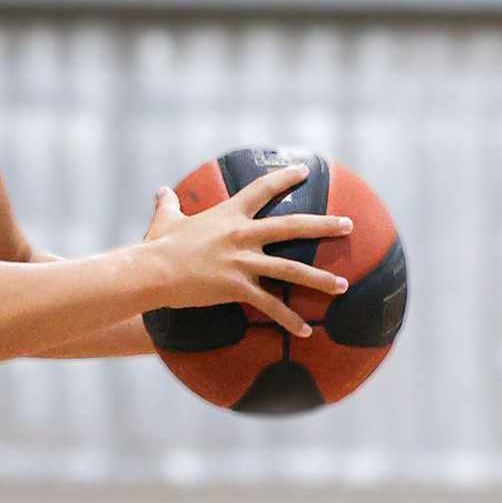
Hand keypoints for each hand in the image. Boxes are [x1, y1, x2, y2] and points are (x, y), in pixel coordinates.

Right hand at [142, 163, 352, 337]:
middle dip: (324, 225)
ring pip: (292, 268)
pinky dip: (288, 319)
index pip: (262, 189)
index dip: (285, 178)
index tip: (304, 171)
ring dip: (320, 277)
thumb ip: (168, 204)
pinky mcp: (238, 287)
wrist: (153, 270)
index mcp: (229, 214)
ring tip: (343, 285)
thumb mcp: (165, 220)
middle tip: (348, 224)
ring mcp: (243, 261)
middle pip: (293, 225)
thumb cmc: (157, 246)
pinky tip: (305, 331)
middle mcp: (243, 234)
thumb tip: (161, 190)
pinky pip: (270, 305)